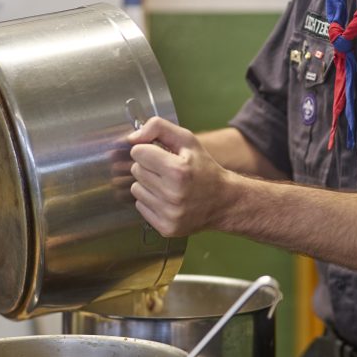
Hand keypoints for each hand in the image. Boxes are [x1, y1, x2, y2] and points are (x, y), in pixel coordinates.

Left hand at [129, 117, 231, 236]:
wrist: (224, 201)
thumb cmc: (204, 168)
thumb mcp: (188, 140)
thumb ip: (158, 128)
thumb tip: (132, 138)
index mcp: (178, 170)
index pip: (138, 152)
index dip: (149, 150)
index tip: (161, 154)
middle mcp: (173, 194)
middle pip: (136, 170)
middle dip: (149, 167)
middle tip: (167, 171)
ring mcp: (169, 214)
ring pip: (136, 189)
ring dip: (148, 184)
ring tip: (168, 185)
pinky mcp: (166, 228)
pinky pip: (140, 207)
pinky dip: (151, 201)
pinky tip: (167, 199)